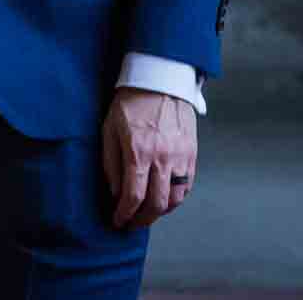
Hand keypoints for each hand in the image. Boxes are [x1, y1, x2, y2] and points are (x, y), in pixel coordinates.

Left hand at [101, 86, 196, 228]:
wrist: (160, 80)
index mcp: (139, 152)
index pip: (133, 197)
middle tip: (132, 222)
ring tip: (147, 212)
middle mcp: (163, 158)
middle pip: (157, 204)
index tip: (118, 221)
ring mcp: (181, 157)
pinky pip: (187, 185)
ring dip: (161, 211)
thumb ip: (111, 164)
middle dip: (142, 220)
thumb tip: (115, 192)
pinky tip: (164, 198)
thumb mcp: (110, 129)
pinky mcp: (192, 153)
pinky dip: (176, 197)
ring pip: (175, 199)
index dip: (124, 214)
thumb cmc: (130, 102)